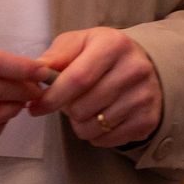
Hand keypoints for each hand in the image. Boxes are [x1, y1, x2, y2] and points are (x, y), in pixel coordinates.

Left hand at [30, 27, 162, 147]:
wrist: (140, 65)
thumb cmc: (101, 54)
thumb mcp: (78, 43)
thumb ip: (55, 55)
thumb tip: (35, 72)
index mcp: (114, 45)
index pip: (77, 79)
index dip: (51, 97)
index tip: (36, 107)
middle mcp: (135, 69)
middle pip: (82, 108)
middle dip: (67, 110)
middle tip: (73, 100)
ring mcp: (144, 96)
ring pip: (92, 127)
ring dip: (80, 123)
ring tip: (88, 108)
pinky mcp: (148, 119)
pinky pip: (106, 140)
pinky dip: (97, 134)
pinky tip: (103, 117)